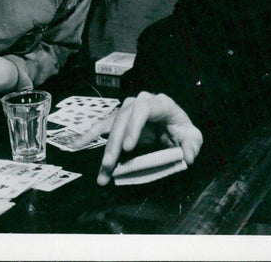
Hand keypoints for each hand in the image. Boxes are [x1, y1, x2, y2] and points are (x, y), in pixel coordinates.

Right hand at [76, 91, 202, 185]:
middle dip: (114, 143)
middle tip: (110, 164)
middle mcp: (142, 102)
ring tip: (101, 168)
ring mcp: (129, 109)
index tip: (127, 148)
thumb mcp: (193, 137)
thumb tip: (187, 157)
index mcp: (161, 104)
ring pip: (112, 124)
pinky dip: (90, 134)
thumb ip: (192, 146)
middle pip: (123, 118)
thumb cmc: (183, 130)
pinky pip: (103, 125)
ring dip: (103, 146)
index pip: (143, 109)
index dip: (133, 127)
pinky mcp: (120, 120)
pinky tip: (78, 144)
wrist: (177, 127)